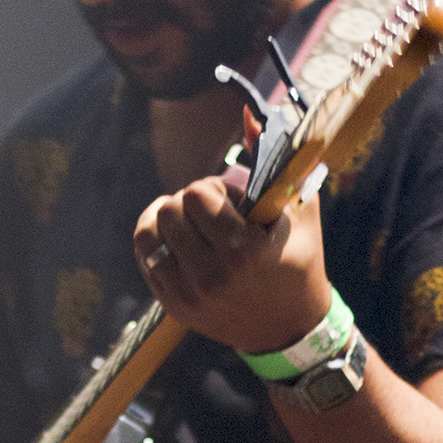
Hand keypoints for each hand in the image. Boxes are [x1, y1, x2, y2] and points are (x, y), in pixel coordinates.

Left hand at [134, 172, 331, 354]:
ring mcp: (189, 294)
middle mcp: (213, 275)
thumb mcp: (298, 209)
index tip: (230, 202)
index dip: (213, 189)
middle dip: (190, 203)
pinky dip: (156, 243)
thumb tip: (250, 115)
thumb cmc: (298, 259)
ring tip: (188, 224)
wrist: (289, 327)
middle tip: (210, 215)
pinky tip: (177, 242)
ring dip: (167, 220)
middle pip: (169, 210)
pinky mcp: (173, 306)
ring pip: (148, 233)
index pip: (197, 193)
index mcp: (244, 250)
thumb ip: (274, 161)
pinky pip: (144, 258)